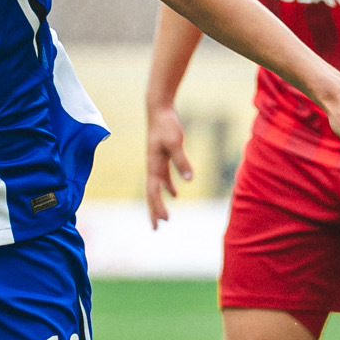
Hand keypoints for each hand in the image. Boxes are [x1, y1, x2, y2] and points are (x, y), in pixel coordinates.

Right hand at [142, 102, 191, 225]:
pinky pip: (163, 178)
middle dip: (153, 211)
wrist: (158, 109)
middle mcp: (151, 167)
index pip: (153, 192)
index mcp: (153, 166)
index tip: (164, 220)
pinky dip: (168, 187)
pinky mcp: (161, 157)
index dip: (158, 207)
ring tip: (164, 218)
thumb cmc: (166, 125)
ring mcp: (155, 162)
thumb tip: (189, 180)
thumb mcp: (176, 142)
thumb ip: (182, 161)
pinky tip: (174, 194)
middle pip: (150, 194)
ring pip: (155, 188)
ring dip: (159, 203)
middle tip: (155, 229)